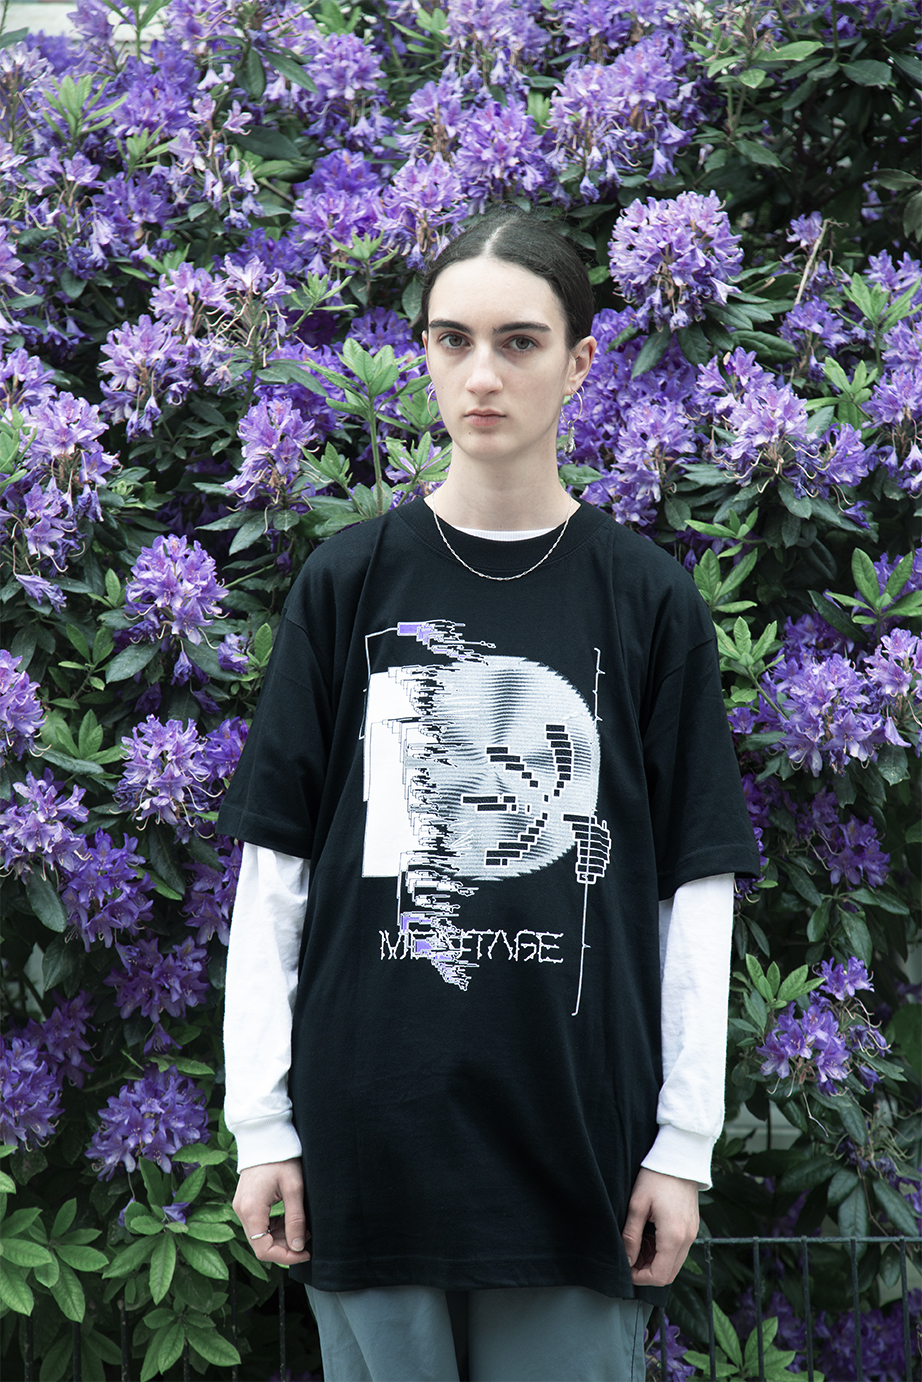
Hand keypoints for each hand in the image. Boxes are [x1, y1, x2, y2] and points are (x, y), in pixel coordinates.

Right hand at [232, 1158, 311, 1266]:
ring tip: (302, 1227)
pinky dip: (274, 1227)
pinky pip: (259, 1224)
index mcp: (251, 1210)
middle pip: (261, 1244)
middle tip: (307, 1237)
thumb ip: (295, 1220)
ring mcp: (242, 1207)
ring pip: (260, 1236)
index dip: (285, 1257)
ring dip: (281, 1237)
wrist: (266, 1137)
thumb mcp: (294, 1189)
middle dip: (285, 1246)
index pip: (263, 1250)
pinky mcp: (246, 1203)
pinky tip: (290, 1220)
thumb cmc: (281, 1159)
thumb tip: (298, 1247)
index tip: (305, 1252)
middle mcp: (241, 1212)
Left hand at [621, 1167, 698, 1287]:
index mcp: (673, 1236)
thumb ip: (631, 1235)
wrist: (679, 1158)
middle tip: (630, 1259)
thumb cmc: (656, 1177)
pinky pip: (679, 1250)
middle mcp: (687, 1239)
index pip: (660, 1275)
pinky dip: (664, 1252)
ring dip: (655, 1262)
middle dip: (647, 1272)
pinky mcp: (692, 1227)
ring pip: (674, 1263)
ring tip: (637, 1245)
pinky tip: (649, 1237)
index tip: (626, 1269)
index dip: (640, 1278)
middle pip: (669, 1274)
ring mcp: (692, 1234)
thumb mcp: (637, 1205)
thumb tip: (626, 1259)